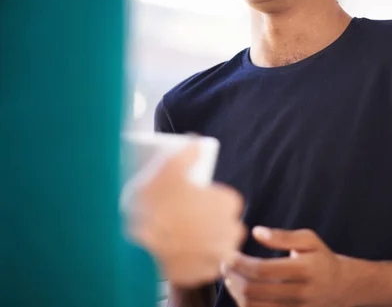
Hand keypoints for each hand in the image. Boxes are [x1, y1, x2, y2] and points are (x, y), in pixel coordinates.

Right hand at [121, 143, 245, 286]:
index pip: (227, 200)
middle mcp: (231, 229)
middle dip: (211, 221)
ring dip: (207, 241)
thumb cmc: (155, 206)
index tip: (195, 201)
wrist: (136, 246)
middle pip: (225, 223)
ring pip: (219, 245)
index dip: (211, 200)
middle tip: (187, 218)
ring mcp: (220, 253)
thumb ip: (186, 153)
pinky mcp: (206, 273)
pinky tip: (182, 253)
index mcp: (228, 202)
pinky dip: (197, 260)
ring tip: (183, 236)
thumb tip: (196, 141)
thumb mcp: (168, 170)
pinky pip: (206, 264)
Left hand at [222, 227, 350, 306]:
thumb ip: (282, 236)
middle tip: (224, 264)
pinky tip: (241, 290)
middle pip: (254, 291)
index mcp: (305, 269)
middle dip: (233, 277)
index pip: (263, 269)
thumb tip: (256, 231)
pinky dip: (245, 304)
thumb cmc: (321, 258)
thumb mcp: (309, 240)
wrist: (340, 286)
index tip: (228, 254)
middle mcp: (300, 293)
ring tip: (230, 277)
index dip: (240, 263)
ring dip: (235, 292)